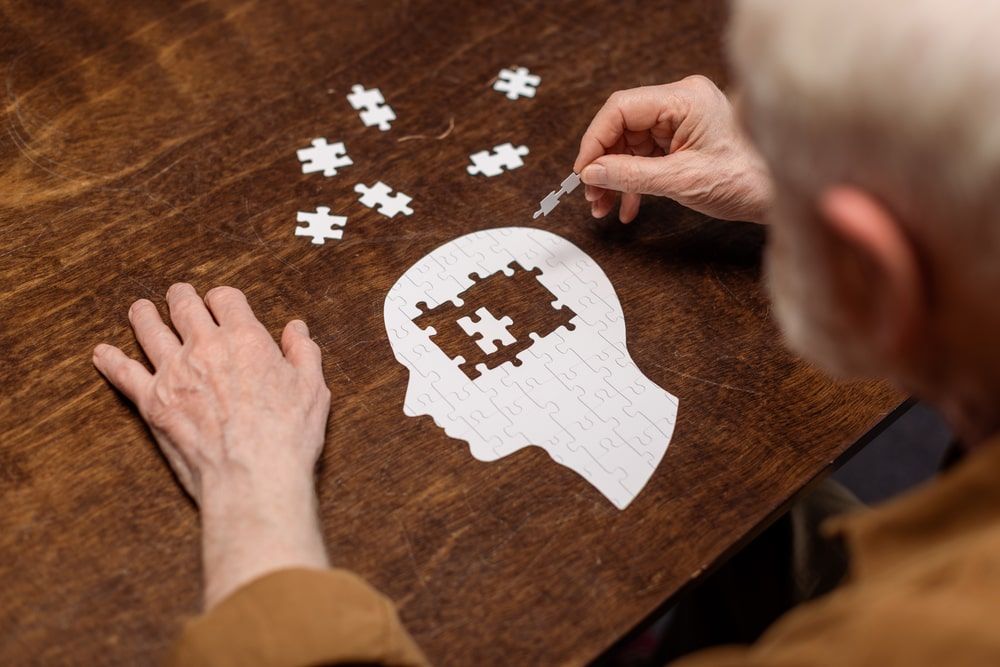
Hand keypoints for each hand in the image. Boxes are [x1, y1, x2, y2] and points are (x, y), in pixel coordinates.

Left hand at [93, 283, 331, 607]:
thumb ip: (303, 352)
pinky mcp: (153, 402)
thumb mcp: (312, 387)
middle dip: (181, 297)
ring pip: (150, 330)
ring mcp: (174, 373)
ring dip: (144, 316)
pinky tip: (103, 354)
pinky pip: (124, 374)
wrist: (253, 476)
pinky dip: (111, 361)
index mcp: (246, 338)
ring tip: (140, 310)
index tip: (221, 302)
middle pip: (184, 307)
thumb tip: (296, 329)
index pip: (226, 299)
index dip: (222, 298)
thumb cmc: (287, 435)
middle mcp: (205, 347)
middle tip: (177, 294)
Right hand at [573, 75, 772, 223]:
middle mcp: (682, 103)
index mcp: (684, 99)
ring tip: (604, 205)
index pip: (621, 109)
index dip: (595, 140)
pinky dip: (633, 181)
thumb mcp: (681, 181)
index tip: (583, 171)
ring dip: (615, 177)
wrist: (778, 194)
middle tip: (592, 195)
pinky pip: (646, 156)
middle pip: (623, 127)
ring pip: (631, 145)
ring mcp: (682, 121)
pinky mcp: (684, 140)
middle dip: (604, 164)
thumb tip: (592, 173)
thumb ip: (630, 175)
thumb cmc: (747, 180)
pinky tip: (627, 206)